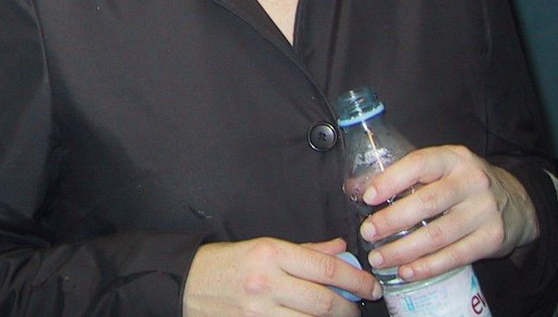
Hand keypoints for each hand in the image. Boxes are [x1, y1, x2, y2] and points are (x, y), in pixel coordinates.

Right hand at [183, 236, 378, 315]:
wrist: (187, 284)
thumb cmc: (226, 263)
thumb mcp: (264, 246)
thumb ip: (305, 250)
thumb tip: (340, 250)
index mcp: (270, 254)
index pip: (324, 267)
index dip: (355, 279)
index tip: (370, 286)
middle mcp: (266, 282)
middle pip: (323, 300)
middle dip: (349, 306)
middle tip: (358, 306)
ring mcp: (259, 311)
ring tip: (339, 315)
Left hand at [356, 145, 538, 284]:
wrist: (517, 203)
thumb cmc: (464, 183)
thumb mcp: (440, 169)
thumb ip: (403, 176)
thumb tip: (355, 188)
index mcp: (453, 158)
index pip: (419, 164)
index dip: (391, 180)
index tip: (367, 197)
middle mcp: (471, 181)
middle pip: (427, 203)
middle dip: (392, 220)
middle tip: (368, 232)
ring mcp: (484, 211)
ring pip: (438, 234)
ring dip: (404, 250)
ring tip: (379, 258)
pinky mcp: (492, 239)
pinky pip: (454, 256)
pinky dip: (427, 266)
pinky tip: (406, 271)